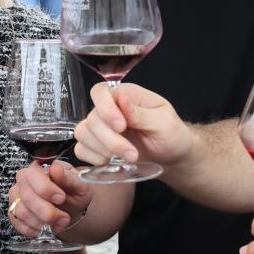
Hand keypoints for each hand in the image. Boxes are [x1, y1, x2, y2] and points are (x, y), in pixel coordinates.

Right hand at [8, 160, 90, 235]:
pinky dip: (33, 230)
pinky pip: (17, 223)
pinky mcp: (13, 212)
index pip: (33, 175)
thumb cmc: (74, 193)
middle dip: (47, 212)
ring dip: (42, 222)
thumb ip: (69, 178)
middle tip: (64, 217)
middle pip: (27, 196)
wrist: (70, 208)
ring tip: (59, 223)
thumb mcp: (79, 185)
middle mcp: (24, 180)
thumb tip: (56, 169)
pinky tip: (46, 228)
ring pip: (21, 212)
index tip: (61, 198)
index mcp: (39, 168)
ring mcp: (17, 196)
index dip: (46, 189)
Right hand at [75, 82, 194, 168]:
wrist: (173, 157)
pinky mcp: (97, 146)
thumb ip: (141, 113)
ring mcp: (101, 128)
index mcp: (126, 95)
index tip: (121, 126)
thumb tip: (121, 99)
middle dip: (111, 140)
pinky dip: (94, 158)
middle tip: (132, 154)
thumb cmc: (172, 135)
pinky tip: (112, 161)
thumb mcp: (164, 122)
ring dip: (103, 150)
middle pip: (92, 118)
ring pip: (83, 133)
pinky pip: (81, 149)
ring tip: (128, 158)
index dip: (105, 109)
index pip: (100, 92)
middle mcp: (110, 109)